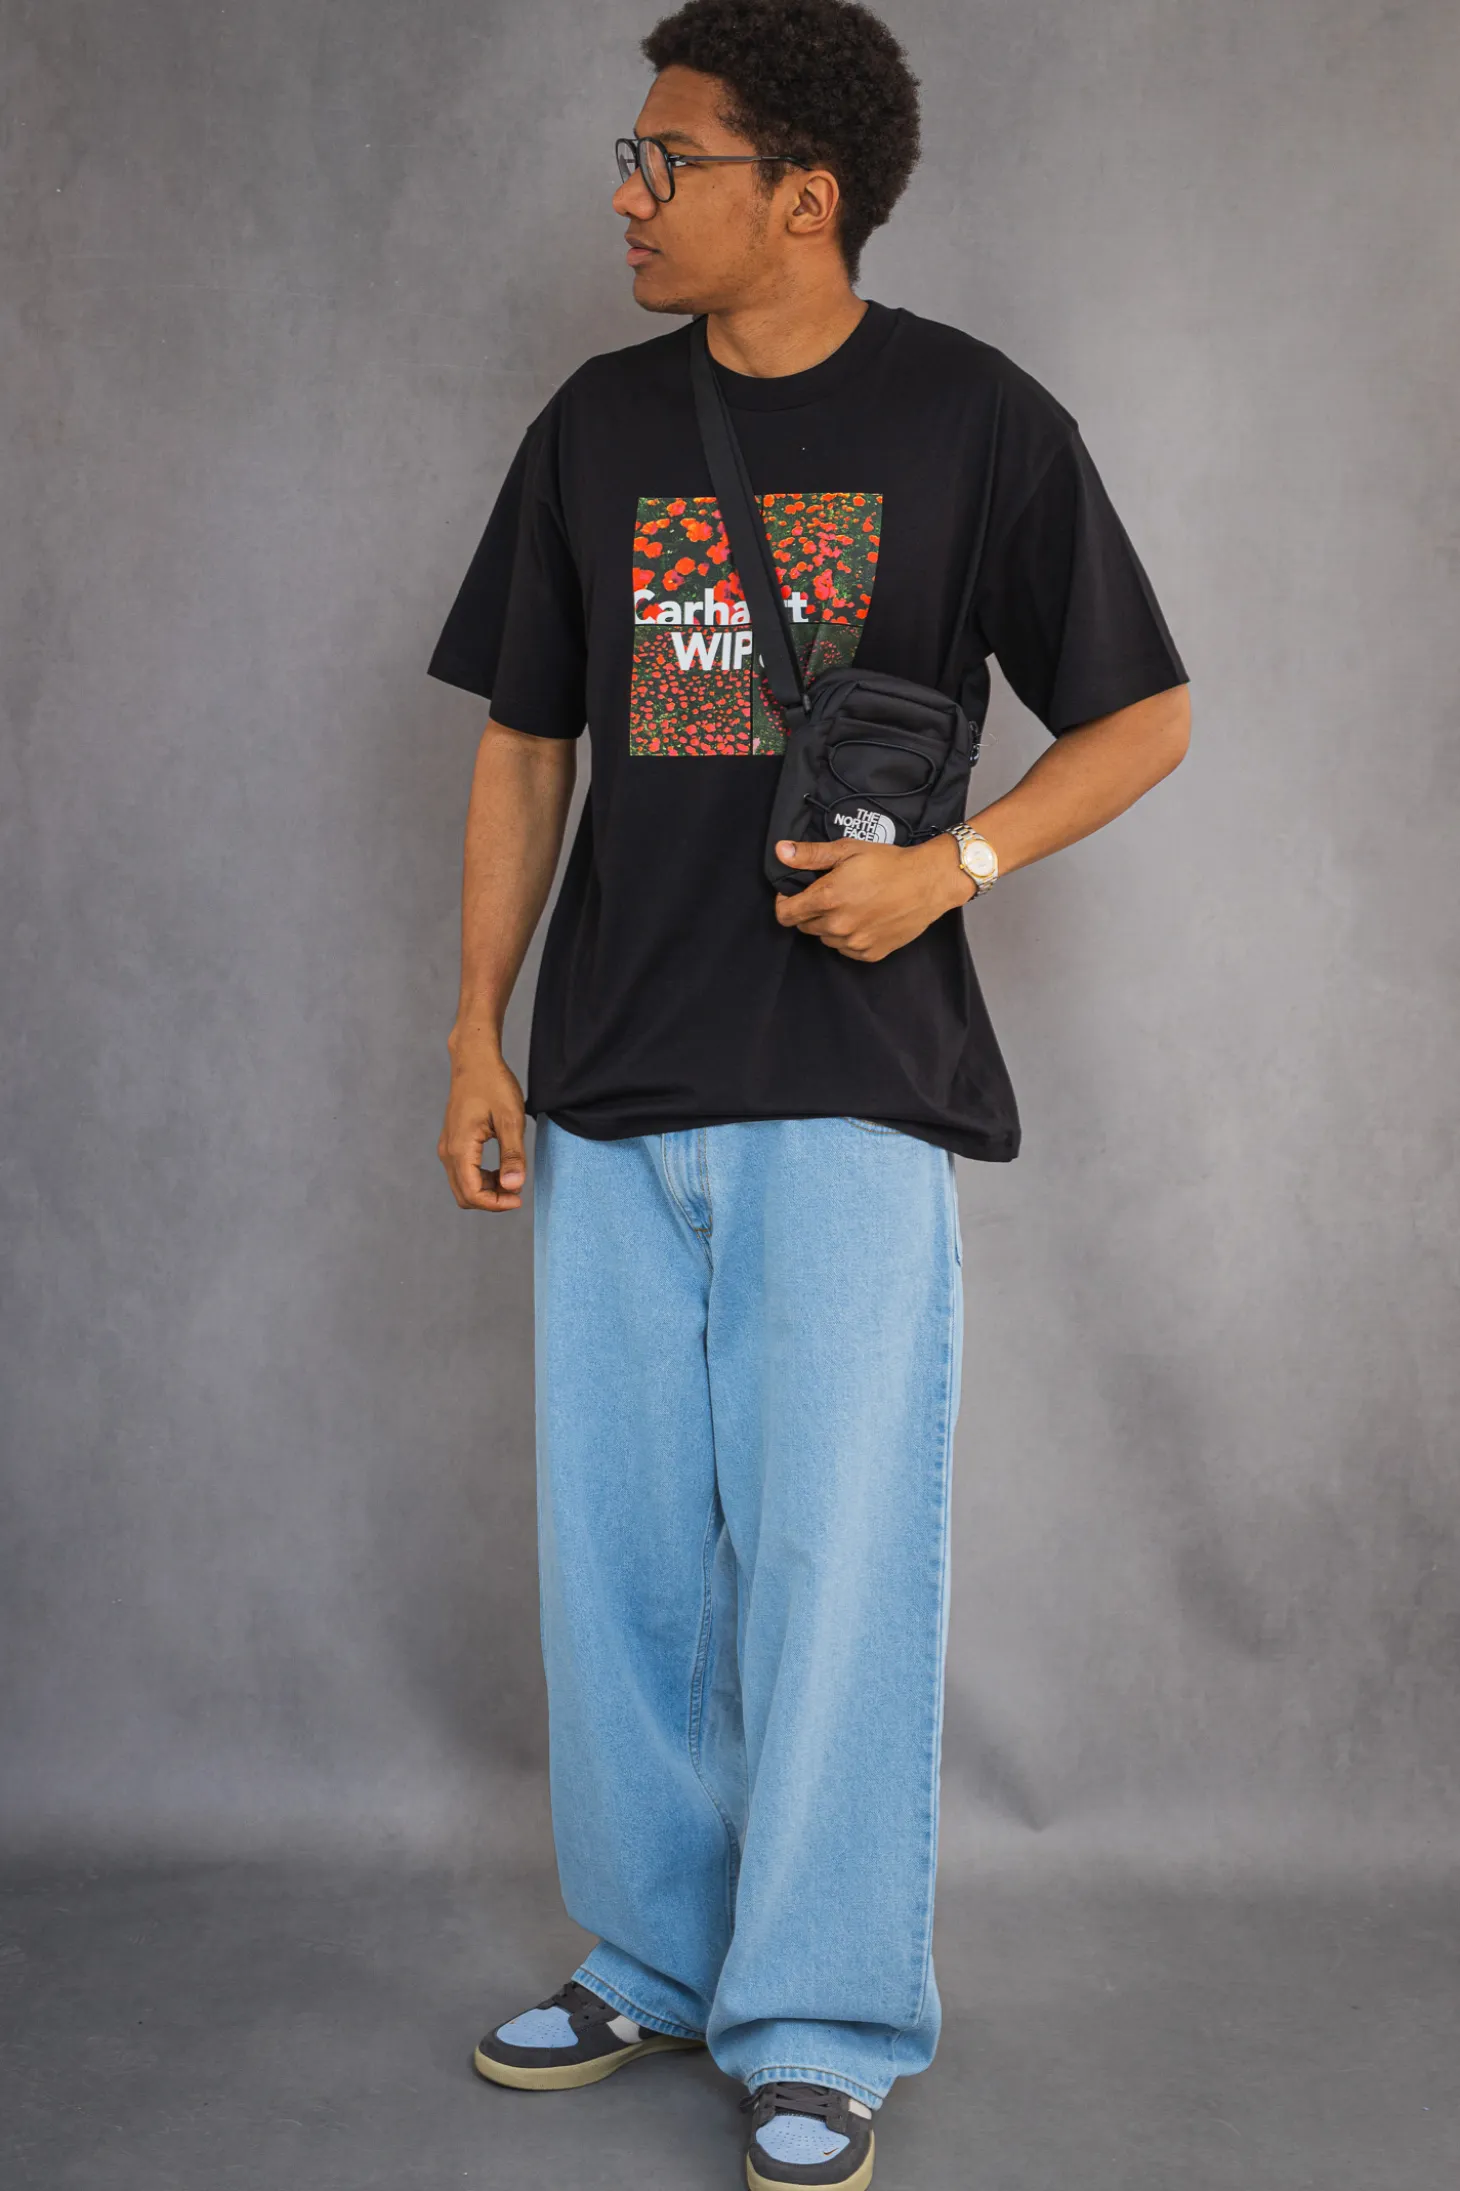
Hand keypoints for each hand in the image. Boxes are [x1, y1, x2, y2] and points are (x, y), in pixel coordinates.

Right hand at [438, 1037, 527, 1209]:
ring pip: (463, 1186)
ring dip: (487, 1190)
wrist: (475, 1060)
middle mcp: (447, 1151)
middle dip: (492, 1200)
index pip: (472, 1193)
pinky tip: (502, 1168)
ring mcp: (447, 1147)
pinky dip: (482, 1179)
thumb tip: (513, 1186)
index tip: (520, 1198)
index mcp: (460, 1148)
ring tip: (513, 1177)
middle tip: (518, 1191)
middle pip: (465, 1195)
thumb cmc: (493, 1085)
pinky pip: (463, 1172)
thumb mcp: (510, 1120)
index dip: (496, 1204)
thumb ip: (512, 1155)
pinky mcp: (452, 1143)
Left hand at [772, 832, 973, 959]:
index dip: (785, 902)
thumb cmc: (889, 863)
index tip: (794, 893)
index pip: (785, 914)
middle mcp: (837, 925)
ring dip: (830, 925)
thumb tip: (781, 852)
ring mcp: (854, 942)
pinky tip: (864, 919)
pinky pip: (847, 949)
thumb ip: (811, 854)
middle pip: (805, 926)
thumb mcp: (848, 849)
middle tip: (831, 894)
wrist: (928, 882)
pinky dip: (849, 937)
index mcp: (827, 899)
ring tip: (851, 905)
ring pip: (826, 939)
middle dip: (810, 911)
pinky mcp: (870, 953)